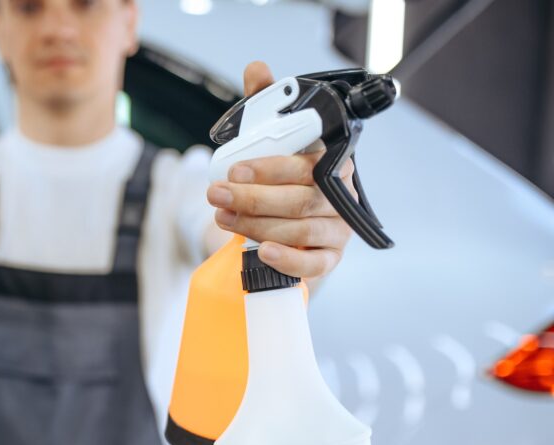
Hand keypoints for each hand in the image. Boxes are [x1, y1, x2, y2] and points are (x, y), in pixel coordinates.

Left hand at [206, 61, 354, 280]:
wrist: (284, 220)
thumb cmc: (279, 178)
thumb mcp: (271, 140)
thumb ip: (264, 105)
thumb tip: (256, 68)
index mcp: (331, 162)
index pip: (304, 165)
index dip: (267, 168)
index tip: (232, 171)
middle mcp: (340, 195)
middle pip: (299, 200)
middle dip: (252, 199)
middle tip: (215, 195)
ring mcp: (337, 229)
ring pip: (301, 230)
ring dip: (257, 225)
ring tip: (222, 217)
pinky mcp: (329, 258)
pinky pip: (314, 264)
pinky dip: (288, 260)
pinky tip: (262, 252)